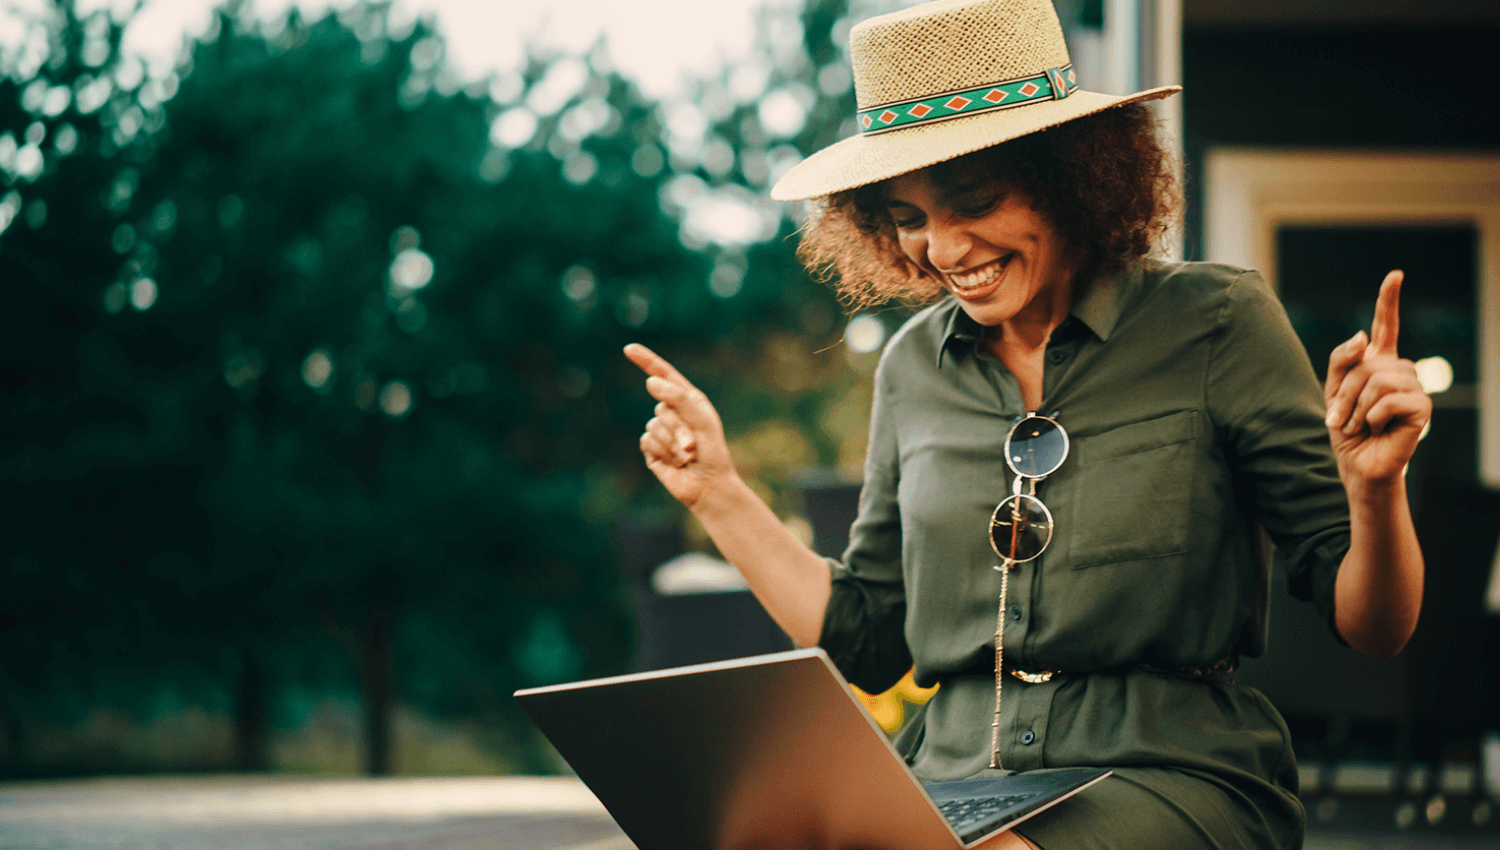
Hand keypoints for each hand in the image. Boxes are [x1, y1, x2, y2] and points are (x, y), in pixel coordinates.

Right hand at [624, 343, 736, 509]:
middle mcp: (673, 412)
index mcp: (689, 400)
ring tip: (687, 457)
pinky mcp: (651, 448)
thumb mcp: (702, 421)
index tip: (629, 349)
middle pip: (661, 407)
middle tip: (694, 447)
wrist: (707, 486)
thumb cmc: (712, 452)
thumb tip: (650, 381)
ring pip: (653, 426)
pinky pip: (647, 441)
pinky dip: (662, 452)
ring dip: (672, 444)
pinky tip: (673, 462)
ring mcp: (661, 430)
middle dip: (678, 428)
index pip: (665, 375)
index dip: (647, 361)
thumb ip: (679, 399)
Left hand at [1323, 270, 1432, 485]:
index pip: (1387, 326)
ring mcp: (1414, 387)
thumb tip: (1363, 335)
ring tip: (1356, 425)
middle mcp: (1400, 371)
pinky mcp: (1422, 408)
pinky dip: (1371, 416)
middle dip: (1344, 391)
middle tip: (1340, 419)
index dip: (1389, 301)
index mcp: (1379, 363)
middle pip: (1366, 362)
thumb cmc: (1346, 430)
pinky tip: (1374, 428)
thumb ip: (1342, 360)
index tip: (1395, 275)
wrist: (1358, 465)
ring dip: (1355, 405)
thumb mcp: (1332, 391)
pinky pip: (1388, 399)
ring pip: (1377, 379)